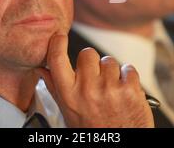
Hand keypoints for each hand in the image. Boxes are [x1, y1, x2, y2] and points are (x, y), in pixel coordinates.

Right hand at [36, 34, 153, 127]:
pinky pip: (128, 68)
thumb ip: (55, 88)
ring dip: (111, 72)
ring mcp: (110, 89)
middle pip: (87, 53)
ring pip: (109, 61)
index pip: (57, 60)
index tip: (59, 37)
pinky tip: (124, 92)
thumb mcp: (68, 112)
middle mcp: (88, 90)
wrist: (119, 147)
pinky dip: (128, 77)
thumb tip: (42, 69)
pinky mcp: (131, 90)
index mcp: (69, 95)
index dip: (57, 44)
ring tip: (111, 90)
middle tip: (96, 79)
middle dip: (92, 63)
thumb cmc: (93, 130)